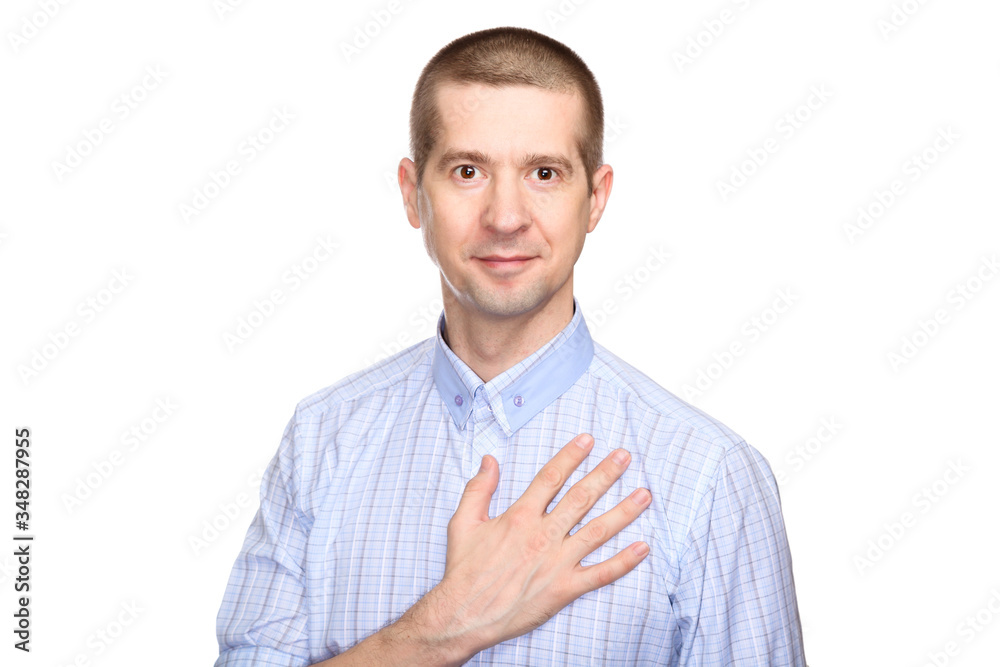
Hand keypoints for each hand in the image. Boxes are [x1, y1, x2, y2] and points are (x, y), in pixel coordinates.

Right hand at [409, 433, 651, 661]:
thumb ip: (478, 488)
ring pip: (597, 531)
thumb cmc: (464, 570)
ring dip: (623, 511)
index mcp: (520, 517)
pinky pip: (600, 574)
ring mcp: (557, 562)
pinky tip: (642, 548)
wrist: (465, 614)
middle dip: (605, 474)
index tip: (588, 440)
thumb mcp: (463, 522)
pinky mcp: (564, 588)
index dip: (571, 456)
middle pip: (581, 498)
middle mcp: (543, 536)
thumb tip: (489, 460)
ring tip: (644, 495)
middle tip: (625, 456)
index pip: (551, 478)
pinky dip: (624, 562)